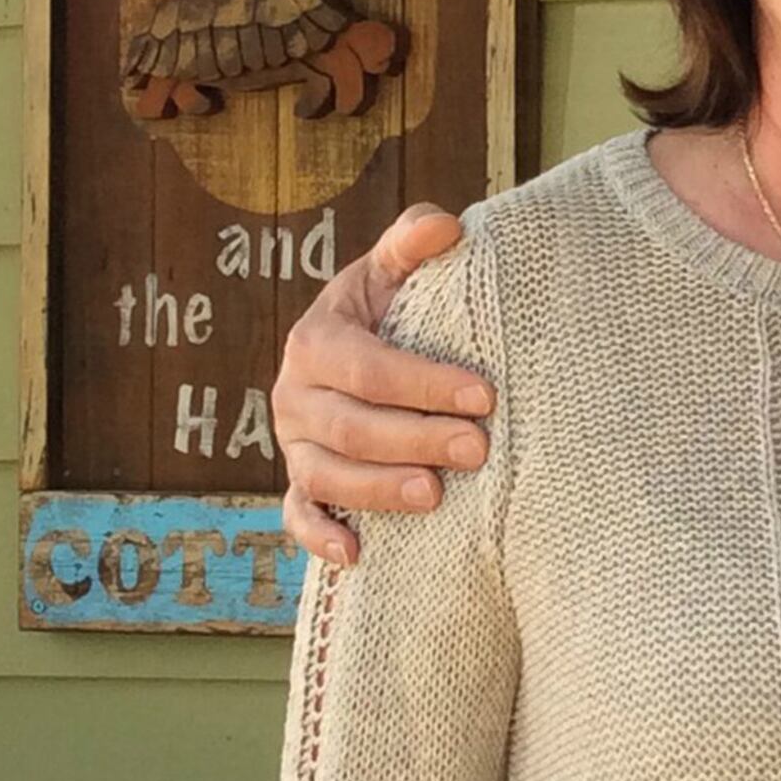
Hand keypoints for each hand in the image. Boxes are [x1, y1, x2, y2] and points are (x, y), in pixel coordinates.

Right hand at [272, 203, 492, 565]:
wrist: (358, 349)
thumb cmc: (388, 308)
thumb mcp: (394, 270)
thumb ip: (413, 242)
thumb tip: (447, 226)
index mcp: (316, 342)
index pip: (368, 368)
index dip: (424, 383)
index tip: (484, 395)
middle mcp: (295, 397)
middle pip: (351, 428)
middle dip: (416, 439)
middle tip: (478, 448)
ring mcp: (295, 446)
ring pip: (326, 477)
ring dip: (378, 491)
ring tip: (435, 495)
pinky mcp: (301, 485)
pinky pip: (297, 518)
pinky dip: (319, 539)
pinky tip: (357, 555)